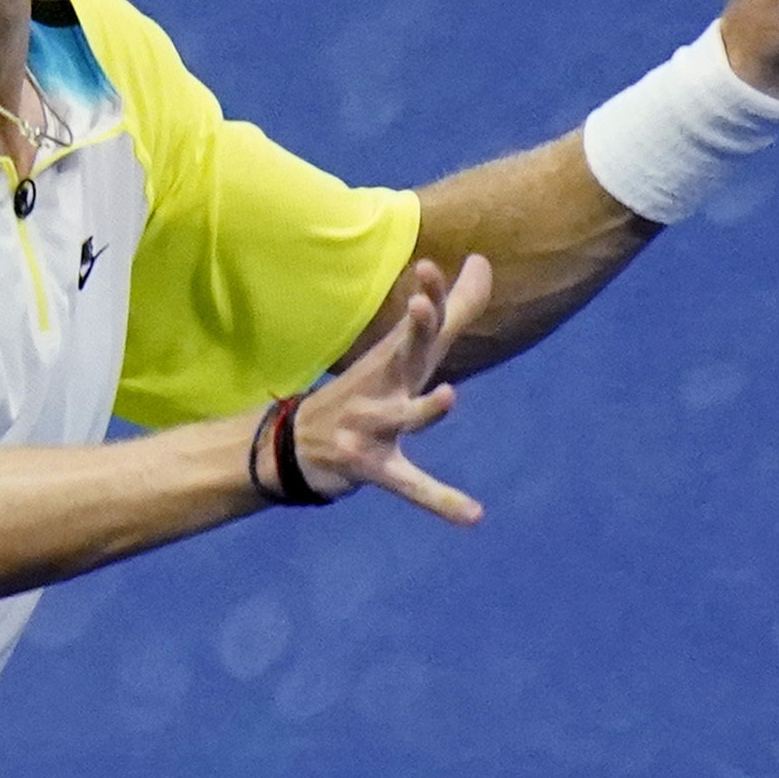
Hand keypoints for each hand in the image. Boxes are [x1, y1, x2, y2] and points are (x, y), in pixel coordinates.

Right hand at [289, 255, 490, 523]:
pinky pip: (411, 485)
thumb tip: (484, 261)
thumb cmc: (368, 394)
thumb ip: (452, 313)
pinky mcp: (371, 466)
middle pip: (404, 355)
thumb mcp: (408, 354)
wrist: (294, 447)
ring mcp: (372, 427)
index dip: (428, 294)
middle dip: (414, 331)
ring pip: (402, 418)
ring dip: (422, 409)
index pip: (417, 323)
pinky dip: (442, 502)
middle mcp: (383, 388)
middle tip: (421, 305)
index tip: (428, 267)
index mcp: (396, 362)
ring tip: (449, 395)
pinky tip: (473, 517)